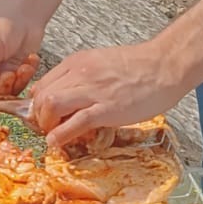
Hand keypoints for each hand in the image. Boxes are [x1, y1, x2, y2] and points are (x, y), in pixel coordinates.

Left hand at [29, 41, 183, 149]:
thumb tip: (66, 92)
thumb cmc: (140, 66)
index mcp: (78, 62)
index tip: (42, 114)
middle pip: (43, 95)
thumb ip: (82, 75)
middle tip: (46, 127)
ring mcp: (93, 91)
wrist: (165, 65)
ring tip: (53, 133)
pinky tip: (57, 142)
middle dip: (38, 116)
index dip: (37, 103)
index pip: (44, 83)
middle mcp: (81, 74)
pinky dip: (61, 135)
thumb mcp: (102, 63)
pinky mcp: (107, 108)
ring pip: (52, 106)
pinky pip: (75, 123)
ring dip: (47, 124)